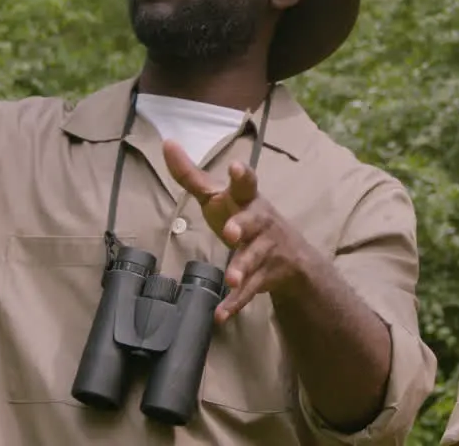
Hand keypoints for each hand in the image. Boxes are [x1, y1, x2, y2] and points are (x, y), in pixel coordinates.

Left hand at [162, 140, 315, 323]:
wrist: (290, 256)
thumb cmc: (244, 217)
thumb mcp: (221, 196)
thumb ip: (193, 175)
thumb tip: (168, 144)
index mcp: (247, 199)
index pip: (247, 184)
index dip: (243, 177)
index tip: (238, 168)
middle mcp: (260, 222)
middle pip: (254, 221)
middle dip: (243, 225)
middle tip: (231, 232)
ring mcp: (264, 250)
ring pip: (253, 258)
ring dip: (241, 268)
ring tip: (230, 278)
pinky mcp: (264, 277)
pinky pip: (249, 291)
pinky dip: (235, 304)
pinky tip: (220, 315)